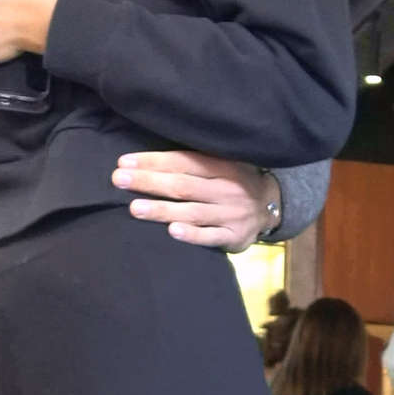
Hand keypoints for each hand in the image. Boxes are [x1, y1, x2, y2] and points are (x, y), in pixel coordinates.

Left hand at [112, 152, 281, 249]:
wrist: (274, 207)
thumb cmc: (236, 181)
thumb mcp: (225, 163)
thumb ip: (196, 161)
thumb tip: (148, 158)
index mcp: (223, 166)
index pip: (183, 162)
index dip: (154, 162)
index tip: (125, 163)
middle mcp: (227, 189)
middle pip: (183, 185)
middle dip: (149, 182)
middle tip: (119, 180)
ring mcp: (231, 214)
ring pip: (192, 211)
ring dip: (162, 210)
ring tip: (134, 208)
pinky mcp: (234, 237)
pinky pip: (210, 237)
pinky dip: (192, 234)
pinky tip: (172, 232)